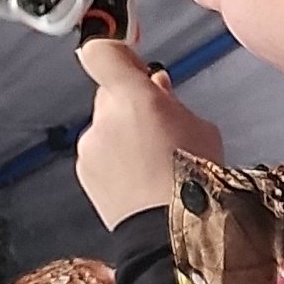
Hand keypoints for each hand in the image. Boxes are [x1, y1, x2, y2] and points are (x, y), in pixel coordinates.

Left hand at [74, 39, 224, 228]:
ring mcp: (90, 146)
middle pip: (109, 92)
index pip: (101, 51)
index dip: (115, 51)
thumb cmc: (193, 181)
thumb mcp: (199, 126)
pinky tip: (138, 176)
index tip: (130, 57)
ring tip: (152, 159)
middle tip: (157, 121)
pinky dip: (113, 158)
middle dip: (129, 101)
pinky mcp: (84, 171)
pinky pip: (98, 152)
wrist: (171, 232)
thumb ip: (170, 99)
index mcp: (133, 97)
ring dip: (122, 133)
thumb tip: (156, 87)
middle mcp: (103, 117)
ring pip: (104, 125)